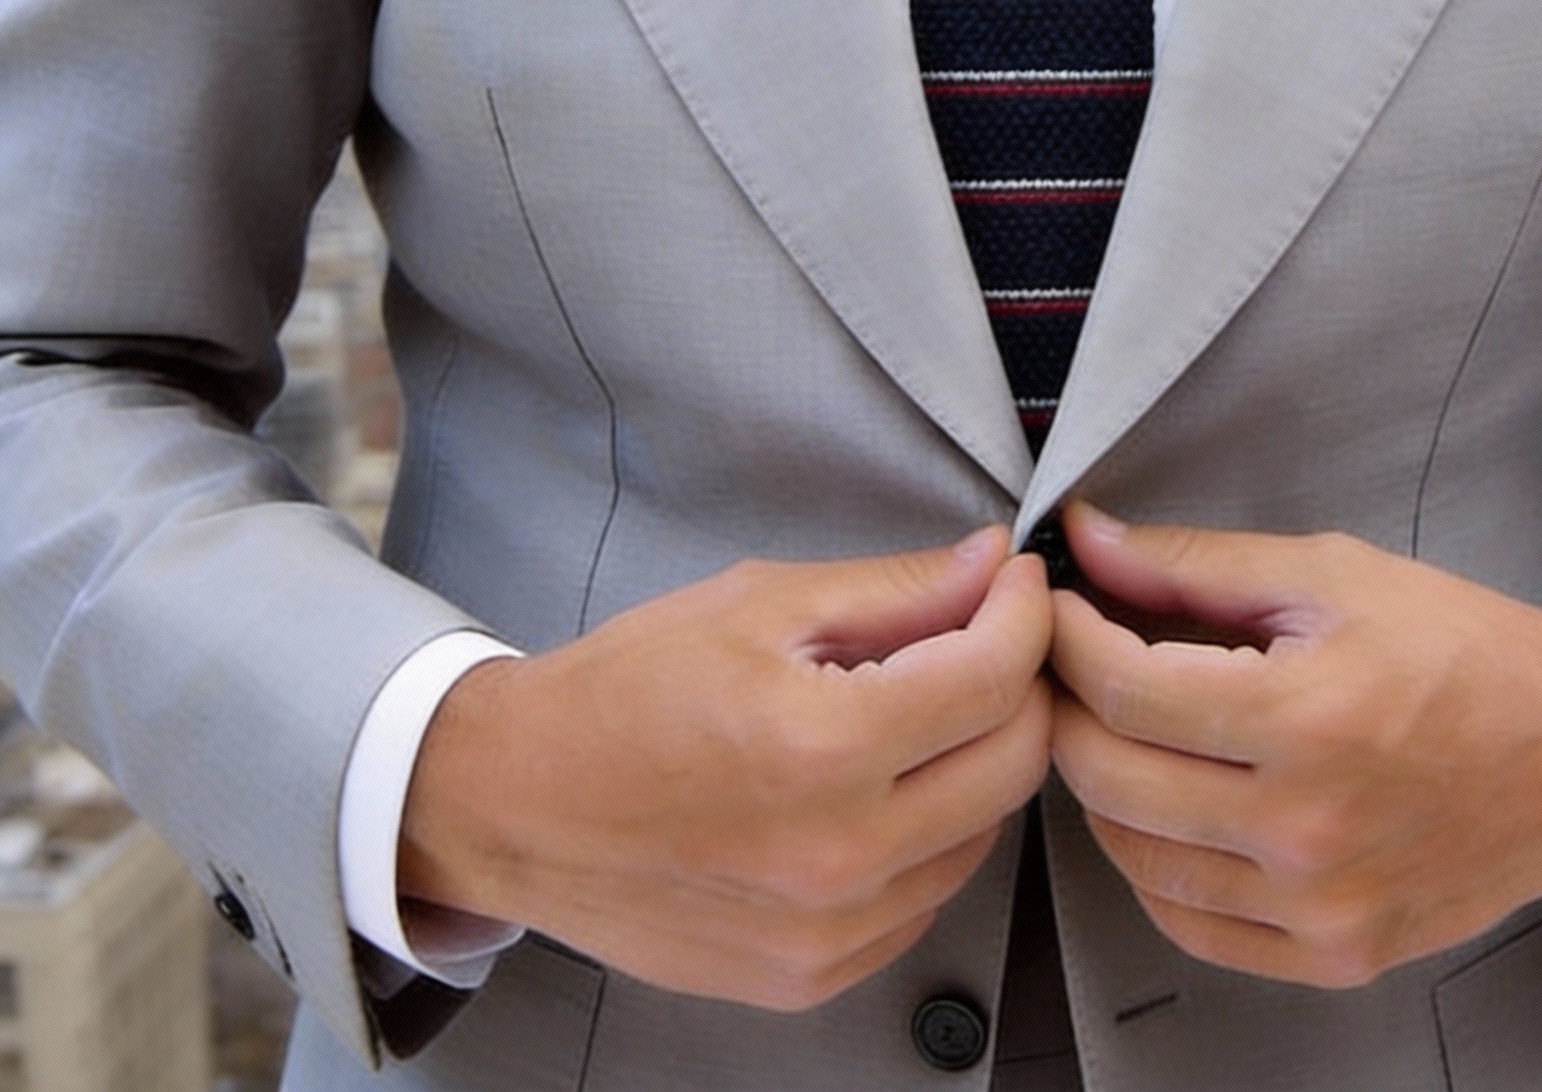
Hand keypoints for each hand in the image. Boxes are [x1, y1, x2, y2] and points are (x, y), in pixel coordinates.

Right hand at [399, 527, 1052, 1010]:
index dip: (1024, 612)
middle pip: (1014, 762)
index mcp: (820, 747)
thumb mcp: (760, 603)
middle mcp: (837, 855)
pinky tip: (877, 786)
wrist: (518, 804)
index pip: (994, 676)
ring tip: (917, 710)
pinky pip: (927, 896)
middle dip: (1019, 683)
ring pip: (983, 833)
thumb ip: (895, 589)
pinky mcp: (813, 975)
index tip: (1016, 583)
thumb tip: (990, 566)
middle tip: (984, 636)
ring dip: (976, 760)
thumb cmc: (624, 693)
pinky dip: (929, 833)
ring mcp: (828, 931)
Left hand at [1048, 504, 1541, 988]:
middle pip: (1110, 775)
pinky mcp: (1335, 953)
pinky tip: (1165, 809)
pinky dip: (1153, 867)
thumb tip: (1090, 541)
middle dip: (1068, 706)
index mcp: (1306, 720)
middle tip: (1071, 662)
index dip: (1067, 637)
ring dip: (1102, 786)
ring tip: (1118, 728)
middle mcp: (1306, 828)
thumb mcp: (1330, 574)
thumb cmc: (1463, 650)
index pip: (1122, 687)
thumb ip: (1195, 564)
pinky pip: (1191, 926)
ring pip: (1134, 857)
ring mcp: (1319, 905)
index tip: (1058, 607)